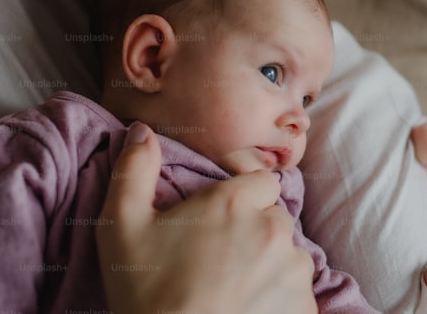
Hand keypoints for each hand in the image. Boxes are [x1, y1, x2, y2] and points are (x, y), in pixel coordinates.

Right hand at [97, 122, 317, 313]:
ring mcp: (295, 272)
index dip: (241, 195)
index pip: (260, 179)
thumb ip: (133, 170)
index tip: (220, 218)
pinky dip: (280, 300)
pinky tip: (247, 311)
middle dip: (253, 231)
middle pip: (274, 217)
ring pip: (289, 255)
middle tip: (218, 261)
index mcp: (235, 202)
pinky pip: (299, 294)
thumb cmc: (146, 294)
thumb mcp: (120, 227)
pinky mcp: (306, 309)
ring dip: (268, 266)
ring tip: (232, 291)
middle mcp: (274, 230)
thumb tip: (142, 130)